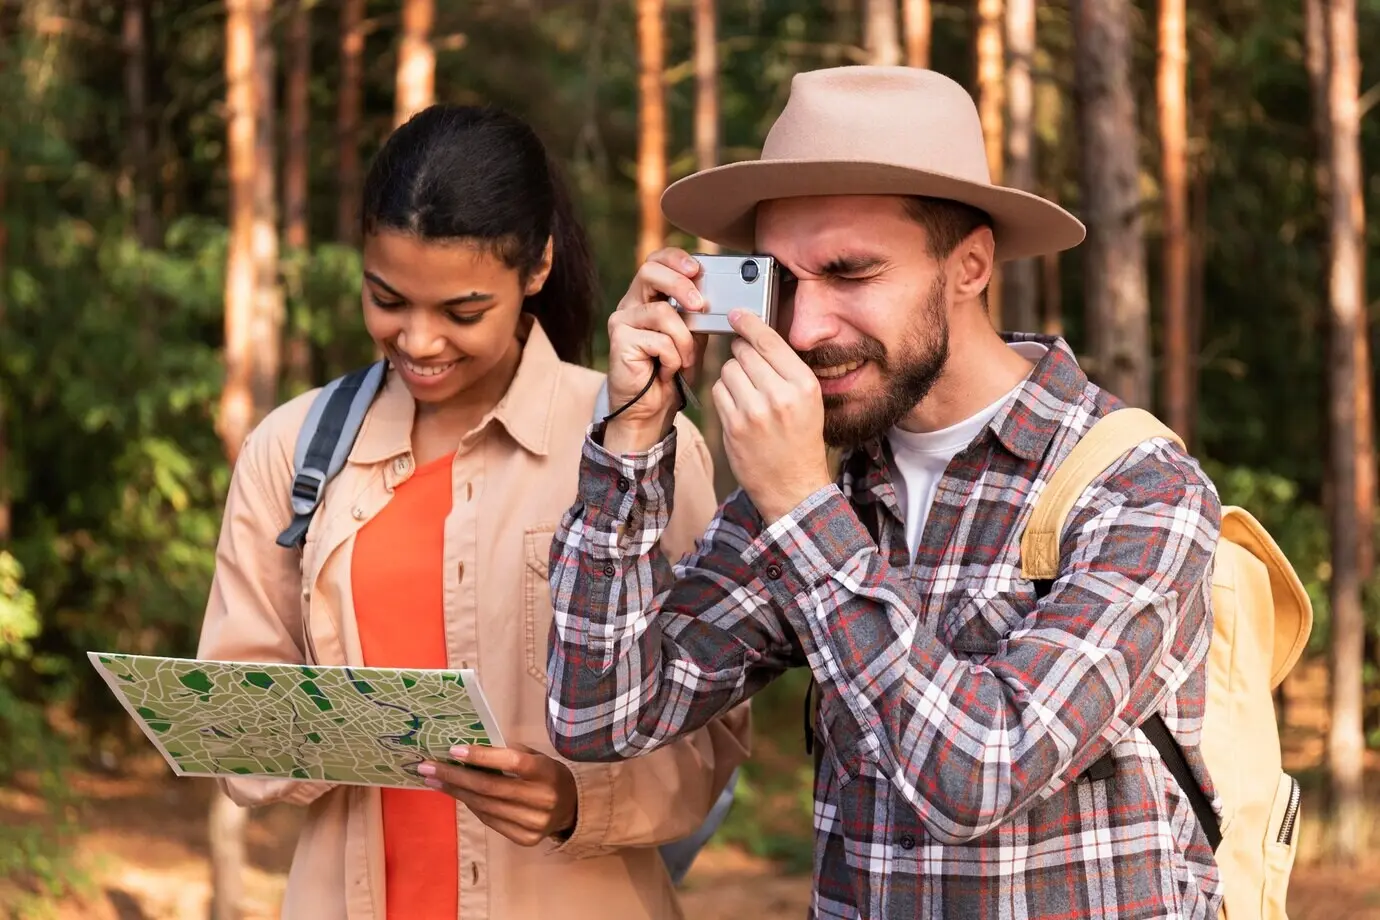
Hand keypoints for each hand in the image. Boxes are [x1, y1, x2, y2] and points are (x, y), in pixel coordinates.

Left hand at [418, 744, 577, 846]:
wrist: (570, 809)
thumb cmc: (546, 774)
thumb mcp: (535, 756)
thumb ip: (506, 753)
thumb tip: (466, 748)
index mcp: (546, 772)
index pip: (511, 762)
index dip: (482, 756)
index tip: (453, 750)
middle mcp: (541, 799)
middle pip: (490, 788)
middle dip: (454, 776)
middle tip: (427, 767)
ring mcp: (533, 823)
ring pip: (485, 806)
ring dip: (456, 792)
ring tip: (435, 780)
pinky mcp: (525, 839)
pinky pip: (489, 820)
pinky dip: (471, 806)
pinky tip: (457, 794)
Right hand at [603, 248, 707, 453]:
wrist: (650, 410)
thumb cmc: (670, 372)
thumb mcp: (691, 336)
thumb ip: (697, 313)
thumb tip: (716, 293)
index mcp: (647, 298)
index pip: (656, 261)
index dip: (675, 258)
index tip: (697, 267)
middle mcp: (631, 304)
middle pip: (650, 272)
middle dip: (680, 285)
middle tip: (699, 305)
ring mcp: (621, 321)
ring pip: (662, 313)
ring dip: (683, 340)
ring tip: (685, 360)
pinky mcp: (619, 340)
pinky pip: (658, 340)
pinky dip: (672, 358)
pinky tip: (667, 371)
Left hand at [713, 310, 832, 522]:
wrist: (793, 486)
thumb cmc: (800, 440)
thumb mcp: (807, 400)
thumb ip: (784, 368)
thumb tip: (755, 335)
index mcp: (803, 385)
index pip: (769, 340)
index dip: (750, 323)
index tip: (738, 314)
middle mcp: (780, 395)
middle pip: (745, 352)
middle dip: (742, 355)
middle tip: (749, 370)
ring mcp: (754, 411)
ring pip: (728, 369)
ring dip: (732, 376)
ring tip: (747, 394)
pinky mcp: (733, 426)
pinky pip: (718, 391)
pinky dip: (724, 395)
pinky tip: (737, 408)